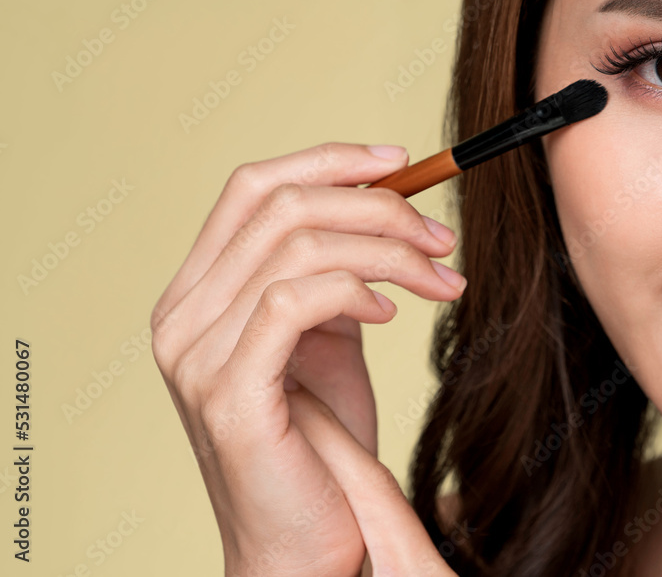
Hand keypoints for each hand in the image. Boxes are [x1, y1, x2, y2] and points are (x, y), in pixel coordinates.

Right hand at [150, 142, 463, 575]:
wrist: (301, 541)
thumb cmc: (320, 443)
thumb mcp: (328, 340)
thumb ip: (335, 276)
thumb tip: (381, 209)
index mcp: (199, 292)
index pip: (251, 187)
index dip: (327, 160)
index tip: (399, 161)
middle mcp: (182, 314)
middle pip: (281, 206)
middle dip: (378, 208)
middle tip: (441, 238)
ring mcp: (196, 353)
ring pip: (296, 246)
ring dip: (386, 251)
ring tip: (437, 278)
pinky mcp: (227, 391)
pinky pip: (292, 300)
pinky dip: (353, 291)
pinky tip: (389, 315)